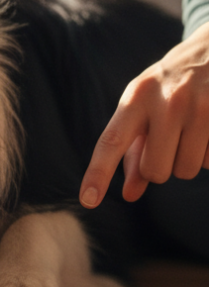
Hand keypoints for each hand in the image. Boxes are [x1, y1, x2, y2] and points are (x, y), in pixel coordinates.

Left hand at [80, 22, 208, 207]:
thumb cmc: (173, 86)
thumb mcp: (146, 107)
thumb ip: (134, 151)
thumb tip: (129, 194)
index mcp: (137, 96)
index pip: (112, 141)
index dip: (98, 173)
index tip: (88, 200)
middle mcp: (168, 100)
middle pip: (156, 171)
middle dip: (161, 167)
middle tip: (169, 141)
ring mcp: (202, 107)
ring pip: (187, 170)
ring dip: (188, 161)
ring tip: (193, 131)